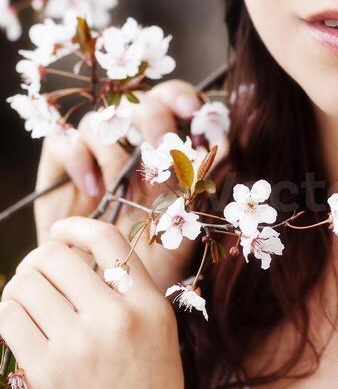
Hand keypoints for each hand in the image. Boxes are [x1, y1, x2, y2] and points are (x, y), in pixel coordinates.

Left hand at [0, 217, 187, 388]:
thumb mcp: (157, 337)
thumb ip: (127, 296)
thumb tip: (75, 257)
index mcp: (150, 306)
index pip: (108, 241)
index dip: (77, 227)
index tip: (60, 230)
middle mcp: (118, 319)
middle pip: (58, 257)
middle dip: (38, 260)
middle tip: (36, 275)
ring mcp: (79, 346)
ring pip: (27, 285)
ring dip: (18, 287)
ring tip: (25, 301)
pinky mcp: (44, 373)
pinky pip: (10, 318)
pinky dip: (7, 314)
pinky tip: (16, 324)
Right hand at [33, 80, 210, 293]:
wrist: (106, 291)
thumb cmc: (154, 259)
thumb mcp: (186, 227)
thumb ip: (203, 187)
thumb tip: (226, 148)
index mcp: (166, 148)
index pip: (173, 101)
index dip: (181, 97)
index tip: (191, 111)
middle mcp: (131, 145)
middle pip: (139, 102)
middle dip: (153, 117)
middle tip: (160, 145)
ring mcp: (94, 155)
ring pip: (99, 120)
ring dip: (113, 146)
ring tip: (122, 185)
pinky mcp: (60, 170)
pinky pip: (61, 142)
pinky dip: (77, 159)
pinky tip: (92, 189)